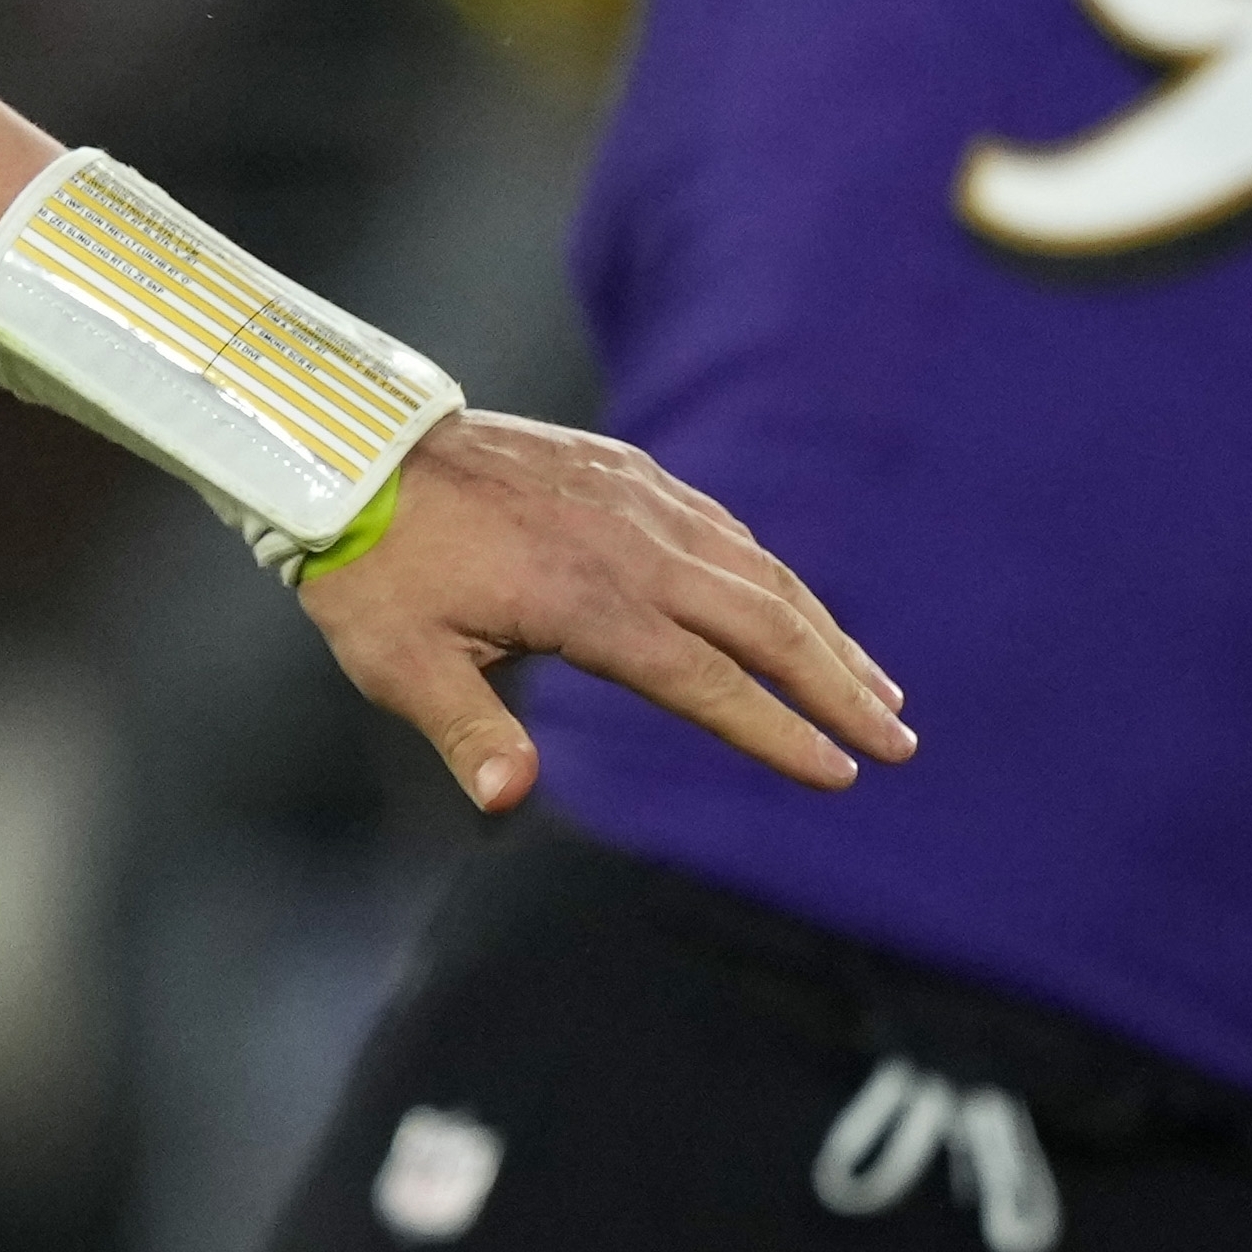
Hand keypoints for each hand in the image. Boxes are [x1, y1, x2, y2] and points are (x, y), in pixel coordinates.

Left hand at [299, 411, 909, 812]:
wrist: (351, 449)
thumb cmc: (371, 566)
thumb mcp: (399, 661)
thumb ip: (467, 732)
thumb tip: (506, 802)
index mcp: (588, 602)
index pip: (708, 681)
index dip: (777, 731)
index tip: (841, 772)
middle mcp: (631, 545)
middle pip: (762, 623)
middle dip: (836, 685)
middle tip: (900, 741)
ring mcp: (635, 499)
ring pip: (754, 570)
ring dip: (821, 630)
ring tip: (877, 685)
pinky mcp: (624, 469)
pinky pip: (720, 526)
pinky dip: (771, 572)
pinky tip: (794, 605)